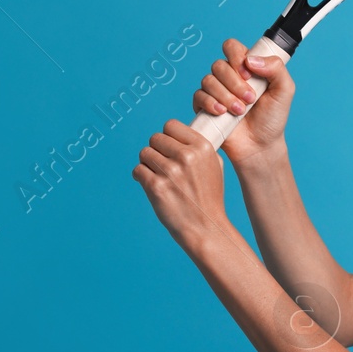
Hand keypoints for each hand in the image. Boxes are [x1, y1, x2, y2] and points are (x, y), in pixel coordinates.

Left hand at [132, 120, 231, 251]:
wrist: (204, 226)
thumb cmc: (209, 196)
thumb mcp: (215, 165)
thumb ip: (199, 147)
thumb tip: (180, 134)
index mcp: (202, 147)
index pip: (171, 125)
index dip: (168, 136)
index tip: (169, 147)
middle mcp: (186, 156)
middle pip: (155, 138)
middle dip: (156, 150)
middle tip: (162, 164)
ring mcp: (170, 171)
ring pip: (144, 153)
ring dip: (148, 163)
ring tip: (158, 175)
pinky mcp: (155, 186)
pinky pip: (138, 170)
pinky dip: (141, 177)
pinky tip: (150, 184)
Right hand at [193, 38, 294, 169]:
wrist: (260, 145)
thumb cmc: (272, 118)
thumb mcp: (284, 90)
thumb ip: (276, 68)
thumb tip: (251, 59)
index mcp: (246, 67)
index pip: (231, 47)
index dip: (236, 57)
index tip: (249, 74)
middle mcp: (228, 76)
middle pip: (219, 65)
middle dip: (235, 83)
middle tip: (250, 100)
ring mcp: (215, 91)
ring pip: (208, 80)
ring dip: (226, 96)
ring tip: (240, 111)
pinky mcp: (204, 106)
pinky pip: (198, 96)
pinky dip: (211, 103)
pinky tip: (223, 113)